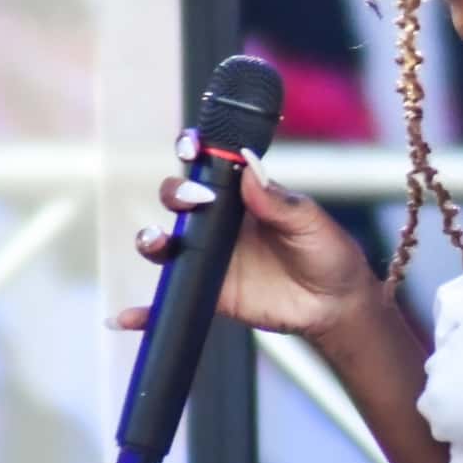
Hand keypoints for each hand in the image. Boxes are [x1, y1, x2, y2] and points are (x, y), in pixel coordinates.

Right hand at [108, 129, 374, 342]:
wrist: (335, 303)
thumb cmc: (327, 253)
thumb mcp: (310, 223)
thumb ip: (279, 200)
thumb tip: (250, 167)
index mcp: (242, 195)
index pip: (207, 164)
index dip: (191, 149)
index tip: (191, 146)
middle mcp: (218, 222)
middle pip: (177, 199)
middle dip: (175, 193)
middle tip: (196, 200)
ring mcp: (209, 257)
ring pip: (165, 244)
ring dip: (150, 240)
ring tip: (158, 243)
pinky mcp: (209, 293)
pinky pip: (170, 300)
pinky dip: (145, 310)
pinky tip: (128, 317)